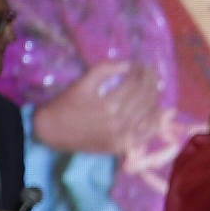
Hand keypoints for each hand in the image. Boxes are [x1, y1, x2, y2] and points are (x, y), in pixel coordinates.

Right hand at [32, 61, 161, 153]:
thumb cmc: (68, 103)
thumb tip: (130, 64)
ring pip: (150, 114)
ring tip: (153, 84)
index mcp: (110, 105)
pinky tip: (156, 108)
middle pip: (146, 97)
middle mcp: (120, 123)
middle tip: (149, 70)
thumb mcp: (85, 81)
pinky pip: (147, 134)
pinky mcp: (122, 147)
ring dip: (155, 96)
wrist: (52, 131)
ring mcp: (123, 138)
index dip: (140, 70)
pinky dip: (155, 120)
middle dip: (151, 80)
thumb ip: (108, 68)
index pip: (135, 83)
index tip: (140, 63)